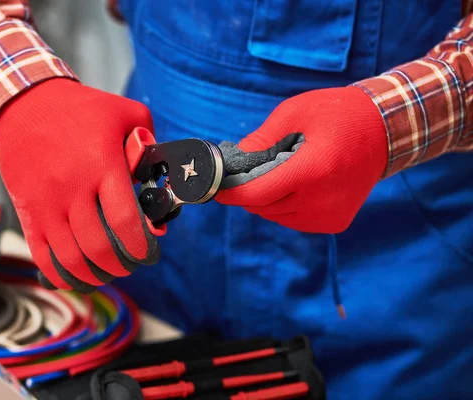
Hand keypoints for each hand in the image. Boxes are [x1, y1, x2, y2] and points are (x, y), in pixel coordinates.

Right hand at [0, 78, 159, 291]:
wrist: (23, 104)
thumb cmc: (78, 109)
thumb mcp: (124, 112)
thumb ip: (149, 141)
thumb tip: (161, 173)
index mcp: (101, 164)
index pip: (124, 220)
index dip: (140, 246)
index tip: (148, 253)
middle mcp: (72, 188)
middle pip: (99, 247)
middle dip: (121, 265)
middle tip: (130, 264)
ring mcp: (46, 203)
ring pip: (70, 258)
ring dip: (93, 275)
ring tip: (106, 273)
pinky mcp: (27, 211)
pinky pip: (41, 254)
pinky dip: (60, 274)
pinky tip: (75, 277)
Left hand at [216, 86, 387, 232]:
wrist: (385, 132)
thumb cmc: (338, 115)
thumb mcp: (294, 114)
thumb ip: (261, 139)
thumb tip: (233, 160)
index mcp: (313, 170)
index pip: (257, 194)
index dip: (232, 193)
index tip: (216, 189)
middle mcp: (322, 200)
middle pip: (263, 206)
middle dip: (249, 190)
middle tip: (250, 169)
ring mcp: (330, 216)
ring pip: (276, 215)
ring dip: (268, 198)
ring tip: (283, 171)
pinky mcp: (335, 223)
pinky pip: (294, 219)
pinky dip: (285, 205)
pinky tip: (298, 184)